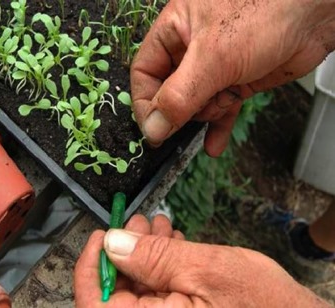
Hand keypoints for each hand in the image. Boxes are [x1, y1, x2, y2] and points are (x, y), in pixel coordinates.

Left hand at [74, 214, 327, 306]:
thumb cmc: (262, 303)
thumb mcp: (207, 270)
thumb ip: (155, 258)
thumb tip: (112, 243)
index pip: (94, 304)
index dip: (90, 267)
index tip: (102, 235)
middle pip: (115, 293)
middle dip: (124, 251)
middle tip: (139, 221)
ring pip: (136, 290)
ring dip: (143, 253)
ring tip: (159, 226)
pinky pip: (157, 294)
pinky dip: (160, 265)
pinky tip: (172, 244)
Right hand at [131, 0, 334, 155]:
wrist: (316, 12)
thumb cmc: (263, 13)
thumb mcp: (212, 57)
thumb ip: (179, 95)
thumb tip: (153, 129)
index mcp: (174, 31)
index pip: (145, 72)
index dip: (145, 102)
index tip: (153, 129)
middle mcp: (190, 50)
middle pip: (169, 92)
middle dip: (181, 109)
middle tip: (193, 116)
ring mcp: (214, 68)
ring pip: (195, 105)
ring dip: (206, 115)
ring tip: (224, 104)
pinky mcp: (236, 82)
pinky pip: (219, 109)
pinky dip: (218, 126)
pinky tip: (214, 145)